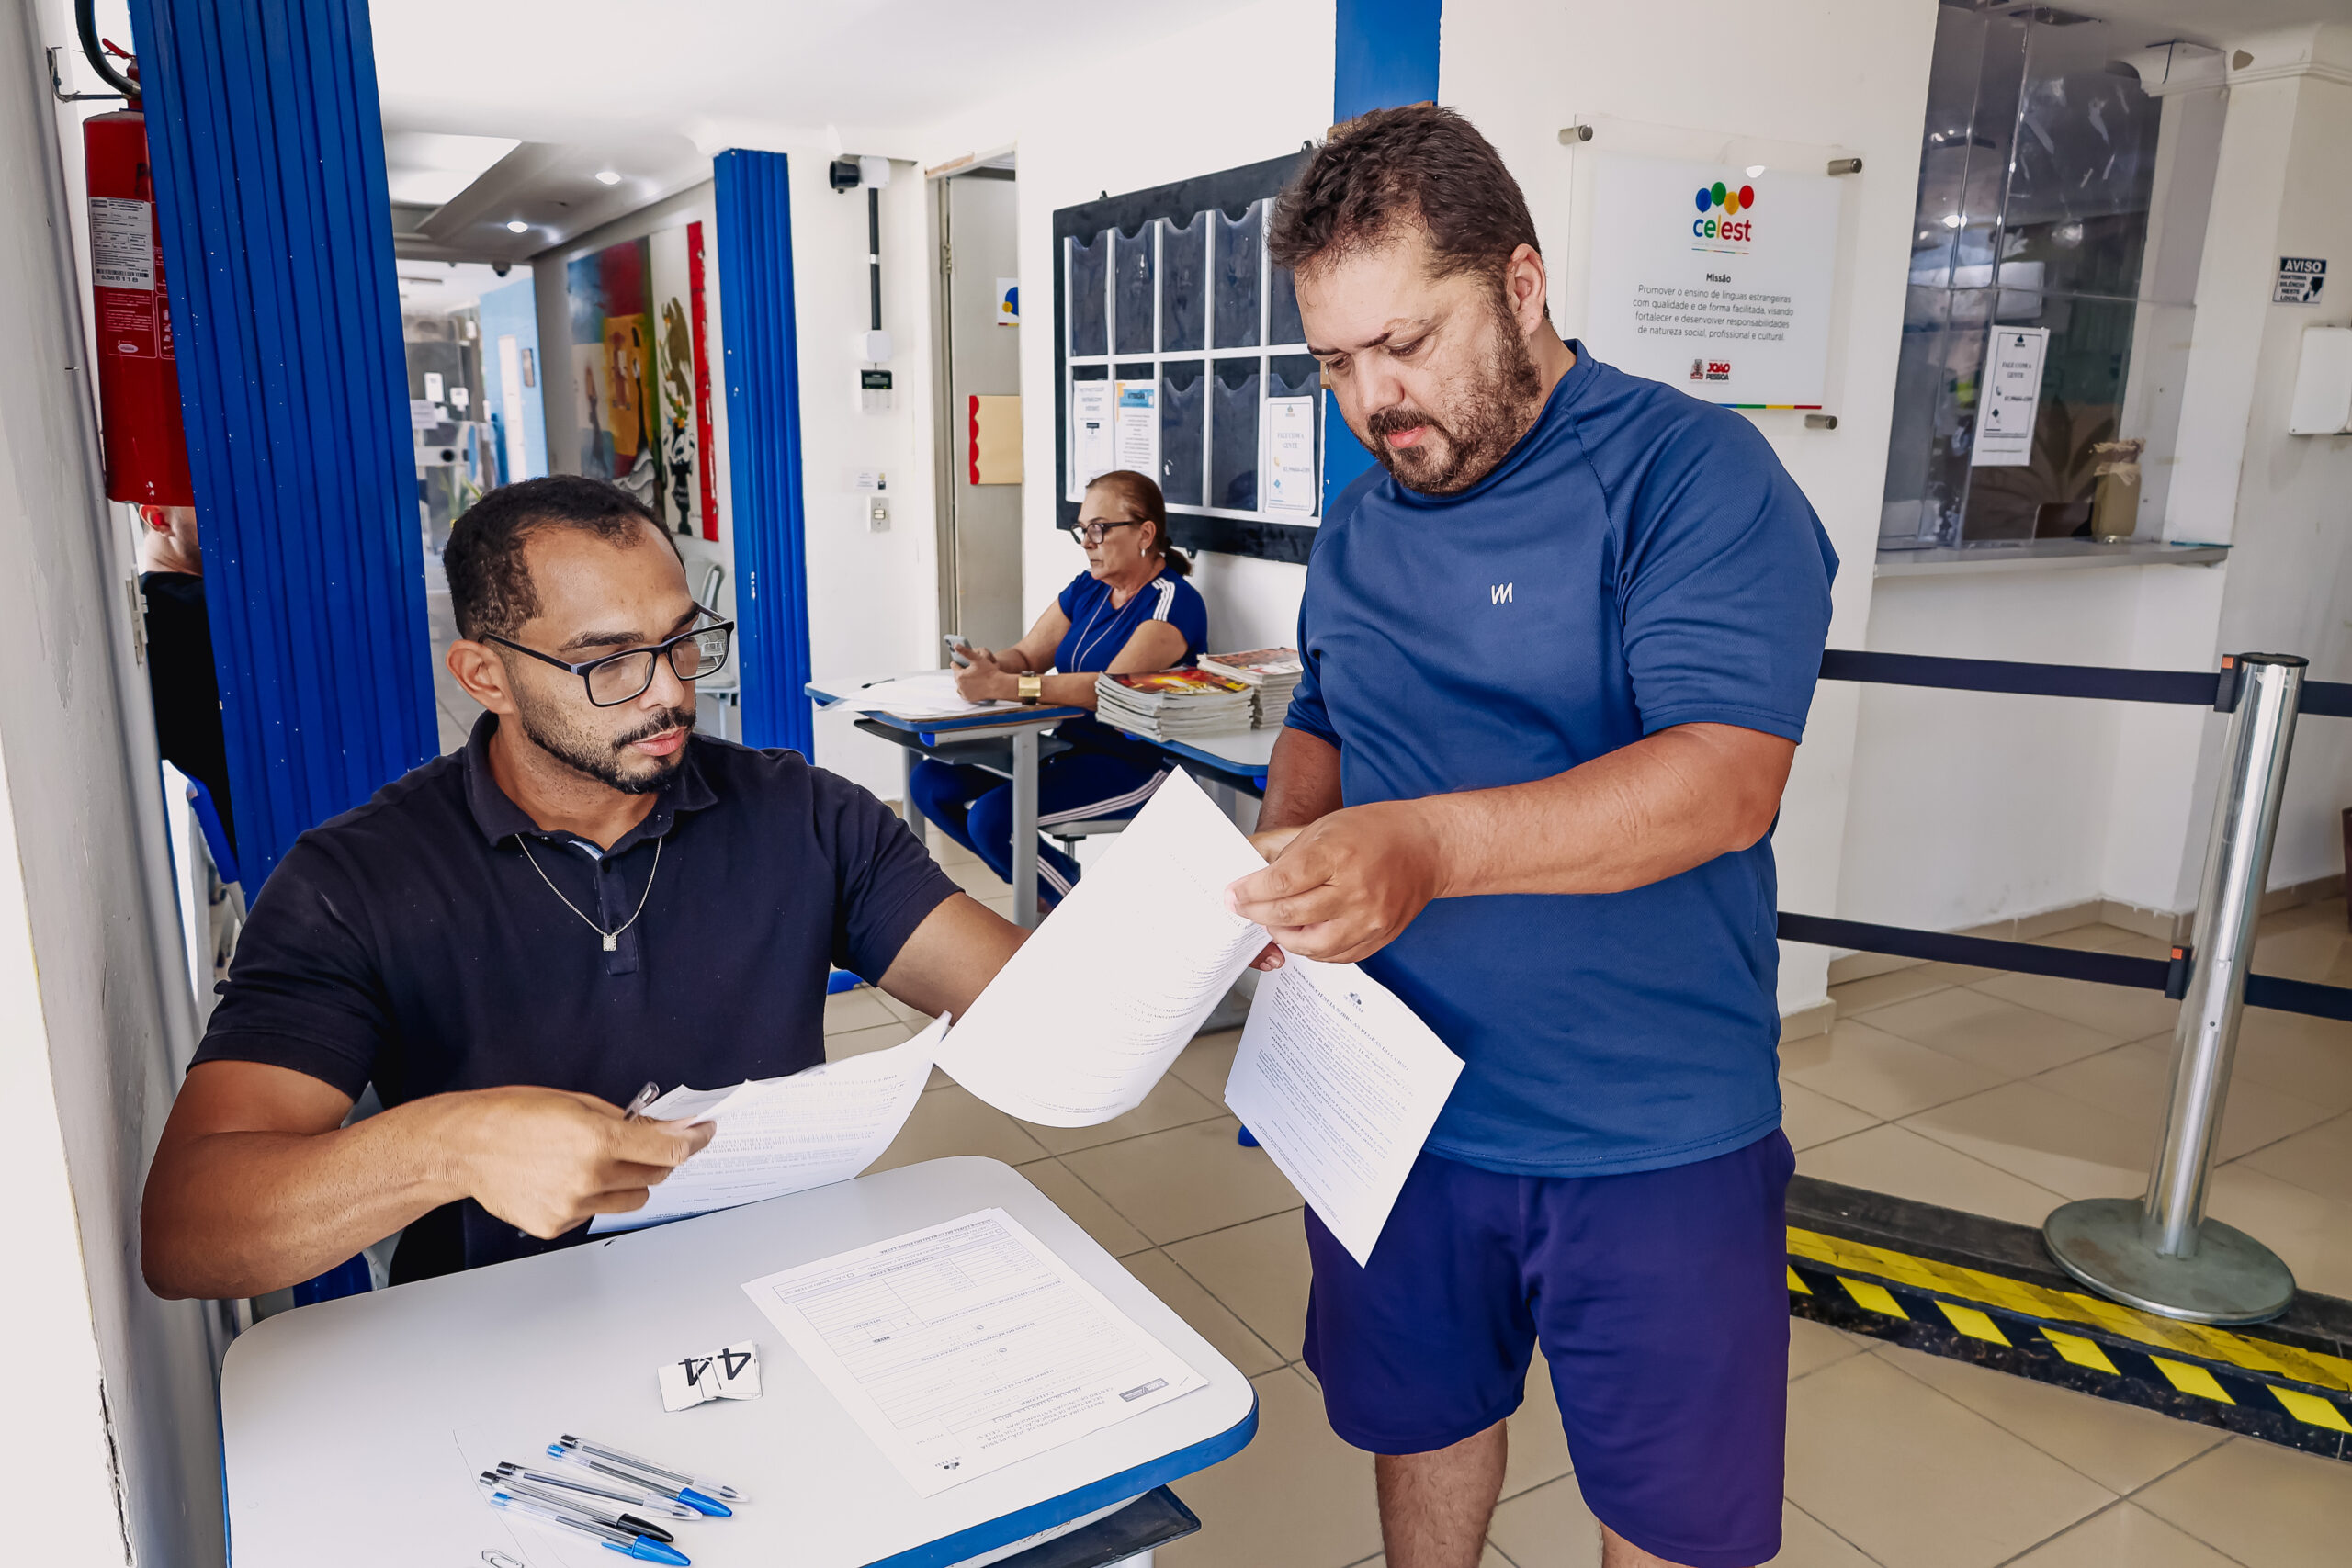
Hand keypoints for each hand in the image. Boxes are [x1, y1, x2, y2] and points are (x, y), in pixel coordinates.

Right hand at [444, 1086, 713, 1238]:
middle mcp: (589, 1177)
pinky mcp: (557, 1225)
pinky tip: (568, 1178)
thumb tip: (661, 1130)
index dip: (694, 1141)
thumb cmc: (514, 1115)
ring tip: (601, 1162)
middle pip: (656, 1176)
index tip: (704, 1134)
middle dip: (660, 1158)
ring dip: (630, 1180)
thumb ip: (623, 1121)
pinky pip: (597, 1212)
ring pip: (632, 1199)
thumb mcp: (576, 1102)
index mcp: (598, 1140)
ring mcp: (573, 1206)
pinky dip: (595, 1196)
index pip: (669, 1150)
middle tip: (650, 1143)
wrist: (464, 1147)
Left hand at [954, 650, 1014, 701]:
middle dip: (962, 671)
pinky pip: (963, 692)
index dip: (959, 662)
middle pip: (957, 675)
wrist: (999, 686)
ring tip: (972, 676)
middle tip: (971, 669)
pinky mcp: (968, 698)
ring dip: (963, 680)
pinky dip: (966, 688)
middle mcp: (960, 685)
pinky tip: (972, 684)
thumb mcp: (977, 658)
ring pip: (960, 683)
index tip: (963, 662)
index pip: (954, 666)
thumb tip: (956, 646)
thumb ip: (965, 652)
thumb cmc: (990, 672)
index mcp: (960, 675)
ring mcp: (964, 692)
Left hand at [1226, 802, 1449, 964]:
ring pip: (1310, 945)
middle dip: (1256, 913)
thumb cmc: (1375, 831)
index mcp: (1338, 855)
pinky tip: (1304, 932)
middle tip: (1243, 908)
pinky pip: (1335, 956)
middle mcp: (1355, 890)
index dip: (1249, 892)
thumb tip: (1250, 877)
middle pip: (1289, 915)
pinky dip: (1313, 948)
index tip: (1233, 894)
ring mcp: (1369, 919)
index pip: (1280, 883)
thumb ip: (1286, 855)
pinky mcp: (1379, 937)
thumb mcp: (1323, 827)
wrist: (1425, 847)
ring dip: (1283, 936)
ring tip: (1274, 921)